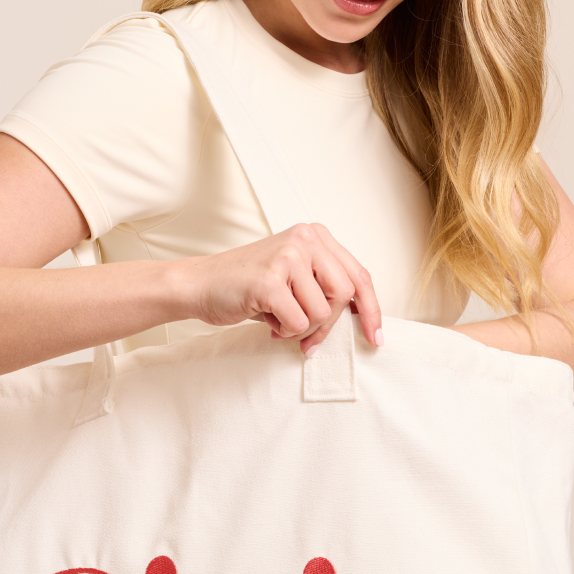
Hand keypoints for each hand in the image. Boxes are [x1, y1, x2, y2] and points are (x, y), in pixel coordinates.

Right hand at [178, 223, 382, 353]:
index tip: (374, 336)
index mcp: (315, 235)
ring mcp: (288, 256)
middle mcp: (305, 239)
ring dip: (302, 329)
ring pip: (323, 313)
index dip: (371, 309)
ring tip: (278, 320)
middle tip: (307, 338)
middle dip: (329, 325)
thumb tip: (359, 321)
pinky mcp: (270, 279)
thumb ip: (323, 288)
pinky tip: (268, 320)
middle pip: (346, 294)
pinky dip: (285, 331)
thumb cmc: (246, 286)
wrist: (199, 284)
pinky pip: (299, 322)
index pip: (359, 275)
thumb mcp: (293, 278)